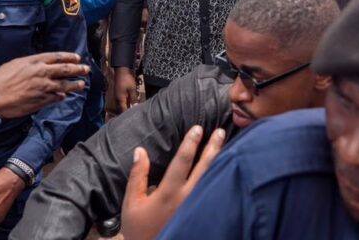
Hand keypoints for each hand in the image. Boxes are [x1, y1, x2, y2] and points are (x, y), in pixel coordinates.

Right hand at [0, 52, 89, 118]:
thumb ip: (31, 64)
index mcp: (34, 61)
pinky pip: (56, 98)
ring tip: (82, 84)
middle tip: (86, 69)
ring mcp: (43, 87)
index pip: (57, 57)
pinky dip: (61, 96)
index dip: (69, 57)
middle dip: (78, 69)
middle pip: (65, 69)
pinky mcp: (41, 101)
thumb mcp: (16, 64)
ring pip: (64, 85)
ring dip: (75, 85)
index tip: (77, 57)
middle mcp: (41, 73)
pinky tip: (64, 96)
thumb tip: (41, 65)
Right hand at [114, 67, 138, 112]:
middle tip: (135, 116)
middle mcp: (117, 99)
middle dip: (127, 113)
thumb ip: (133, 99)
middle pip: (122, 109)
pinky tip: (132, 105)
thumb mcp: (132, 89)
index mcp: (120, 99)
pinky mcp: (119, 94)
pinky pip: (123, 102)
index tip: (133, 120)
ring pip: (122, 106)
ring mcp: (118, 96)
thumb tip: (135, 107)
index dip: (127, 115)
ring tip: (134, 112)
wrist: (121, 70)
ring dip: (127, 109)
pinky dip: (127, 104)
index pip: (123, 111)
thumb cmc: (126, 79)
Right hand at [121, 125, 225, 239]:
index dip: (190, 143)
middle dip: (212, 148)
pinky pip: (213, 192)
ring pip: (212, 179)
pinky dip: (220, 178)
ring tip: (226, 145)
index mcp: (168, 193)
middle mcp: (186, 199)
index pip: (182, 162)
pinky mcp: (201, 214)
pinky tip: (224, 169)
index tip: (198, 128)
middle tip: (220, 131)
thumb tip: (140, 151)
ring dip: (219, 161)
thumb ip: (138, 175)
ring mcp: (197, 208)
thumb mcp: (131, 202)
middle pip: (204, 168)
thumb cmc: (139, 229)